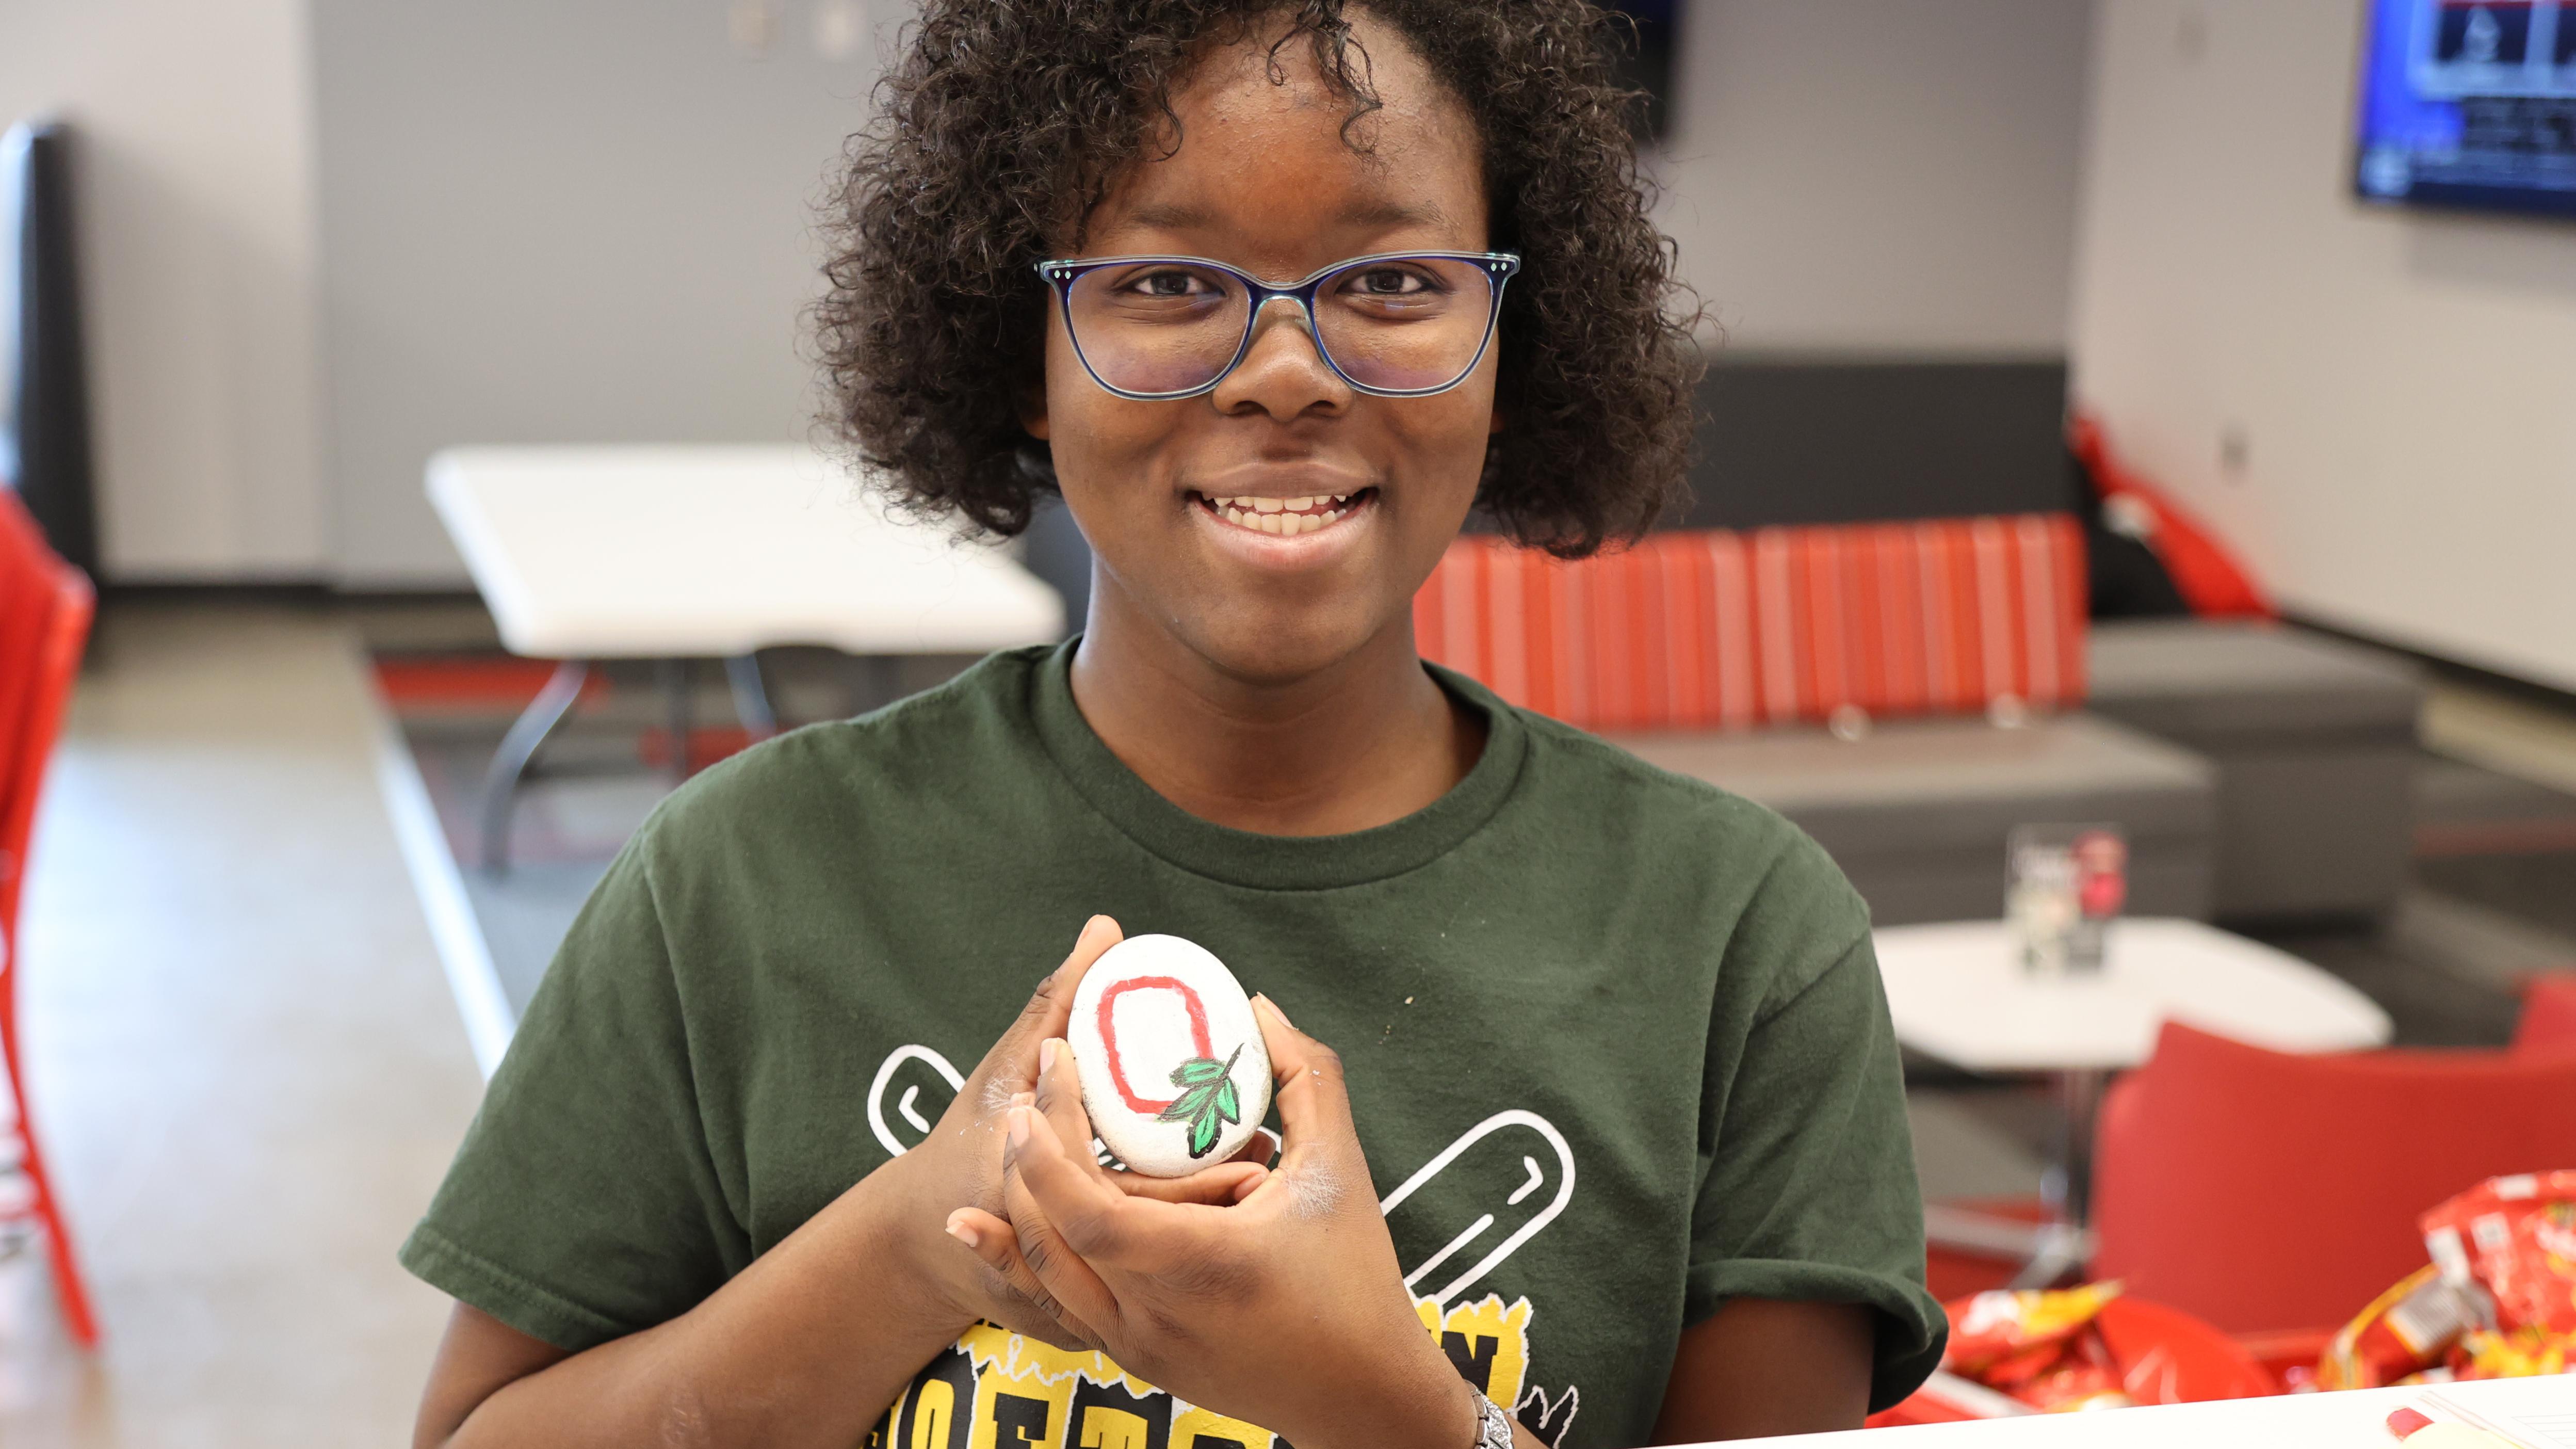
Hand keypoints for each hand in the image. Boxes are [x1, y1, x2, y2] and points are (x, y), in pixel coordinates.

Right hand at [874, 916, 1272, 1348]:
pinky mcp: (1085, 1337)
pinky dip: (1192, 1279)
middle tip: (1274, 1168)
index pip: (1136, 1197)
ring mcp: (1066, 1316)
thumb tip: (1106, 928)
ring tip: (1261, 1196)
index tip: (1259, 1151)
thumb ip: (1056, 1000)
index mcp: (1038, 1204)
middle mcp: (1053, 1274)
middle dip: (1225, 1213)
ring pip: (1164, 1292)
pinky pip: (1153, 1310)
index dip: (1205, 1177)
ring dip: (1216, 1246)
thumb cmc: (967, 1140)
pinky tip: (1230, 1238)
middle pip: (1160, 1250)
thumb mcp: (1009, 1070)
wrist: (921, 1243)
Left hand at [948, 995, 1477, 1448]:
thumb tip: (1260, 1008)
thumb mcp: (1338, 1166)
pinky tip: (985, 1227)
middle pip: (1052, 1230)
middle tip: (1031, 1088)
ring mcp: (1139, 1346)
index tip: (1054, 1067)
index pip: (1085, 1206)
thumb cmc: (1358, 1277)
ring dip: (1014, 1204)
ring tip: (1010, 1140)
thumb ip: (1304, 1077)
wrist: (1362, 1396)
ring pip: (1045, 1273)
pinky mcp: (1138, 1361)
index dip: (1053, 1136)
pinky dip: (1021, 1259)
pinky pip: (1061, 1304)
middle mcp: (1154, 1314)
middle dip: (1029, 1153)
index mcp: (1198, 1263)